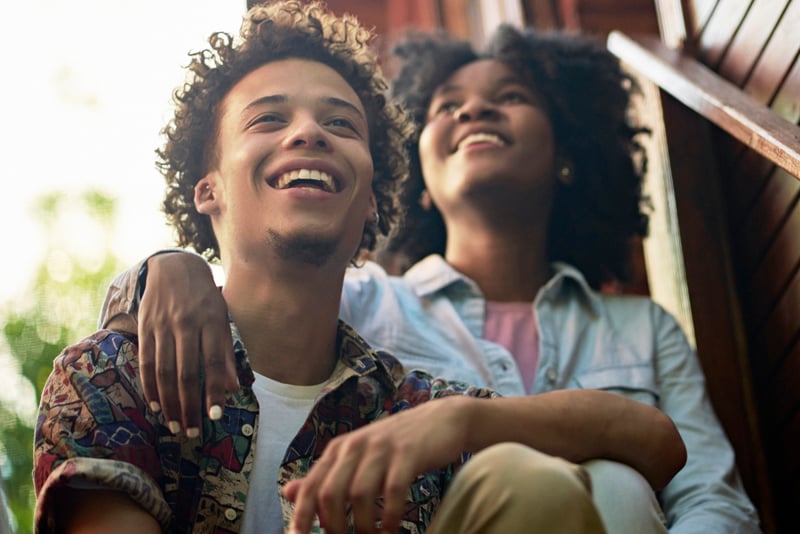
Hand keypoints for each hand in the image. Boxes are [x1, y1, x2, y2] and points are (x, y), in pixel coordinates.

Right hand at [137, 252, 237, 435]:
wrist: (174, 267)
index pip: (213, 362)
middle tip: (193, 431)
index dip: (214, 390)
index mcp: (211, 321)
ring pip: (164, 372)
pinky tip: (155, 404)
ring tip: (174, 425)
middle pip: (186, 372)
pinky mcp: (145, 327)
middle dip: (190, 405)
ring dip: (169, 402)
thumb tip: (233, 388)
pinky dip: (150, 386)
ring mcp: (163, 326)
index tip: (216, 416)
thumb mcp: (222, 318)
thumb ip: (226, 353)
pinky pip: (146, 362)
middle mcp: (186, 324)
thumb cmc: (205, 298)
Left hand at [284, 396, 472, 533]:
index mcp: (339, 449)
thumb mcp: (358, 458)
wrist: (442, 420)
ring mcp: (382, 448)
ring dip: (364, 526)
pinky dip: (390, 516)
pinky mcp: (408, 452)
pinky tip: (393, 528)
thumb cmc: (397, 446)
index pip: (312, 486)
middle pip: (331, 493)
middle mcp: (356, 445)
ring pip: (359, 495)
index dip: (301, 517)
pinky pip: (393, 491)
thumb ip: (325, 476)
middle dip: (334, 527)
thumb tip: (288, 492)